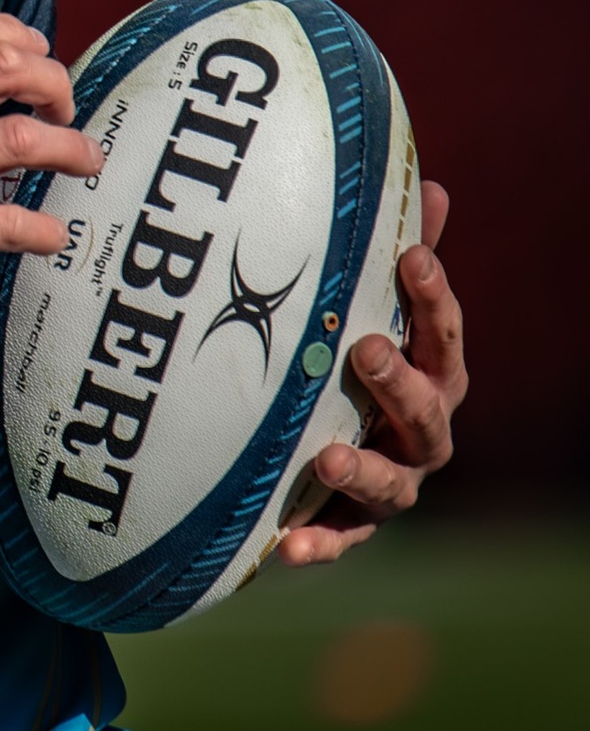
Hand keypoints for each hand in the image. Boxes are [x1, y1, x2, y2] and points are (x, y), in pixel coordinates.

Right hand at [0, 8, 102, 348]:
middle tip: (63, 106)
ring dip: (71, 147)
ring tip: (86, 160)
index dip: (12, 34)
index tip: (33, 54)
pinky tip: (53, 237)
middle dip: (52, 80)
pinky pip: (10, 224)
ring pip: (22, 140)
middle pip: (3, 67)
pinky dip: (45, 230)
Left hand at [279, 180, 464, 565]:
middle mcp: (420, 432)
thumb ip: (397, 255)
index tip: (410, 256)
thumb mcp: (371, 306)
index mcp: (430, 373)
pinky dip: (316, 544)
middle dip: (398, 381)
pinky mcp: (348, 525)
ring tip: (329, 456)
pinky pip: (336, 540)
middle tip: (363, 348)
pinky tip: (287, 547)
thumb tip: (434, 184)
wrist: (328, 451)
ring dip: (363, 469)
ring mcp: (391, 483)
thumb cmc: (351, 359)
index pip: (442, 333)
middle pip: (425, 409)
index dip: (431, 296)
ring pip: (391, 483)